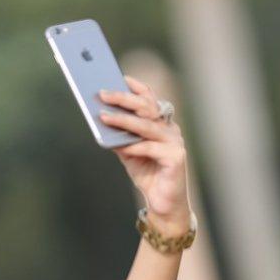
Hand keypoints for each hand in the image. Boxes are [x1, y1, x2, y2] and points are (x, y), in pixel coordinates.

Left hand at [99, 76, 192, 234]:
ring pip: (147, 126)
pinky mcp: (177, 157)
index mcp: (161, 124)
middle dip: (123, 99)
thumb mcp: (128, 152)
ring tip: (104, 116)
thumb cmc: (147, 173)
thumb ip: (119, 136)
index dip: (137, 87)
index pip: (150, 100)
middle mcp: (170, 129)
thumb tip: (102, 118)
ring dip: (124, 120)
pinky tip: (121, 146)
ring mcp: (175, 142)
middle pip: (147, 108)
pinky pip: (151, 148)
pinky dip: (135, 147)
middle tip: (103, 94)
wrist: (162, 202)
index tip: (119, 77)